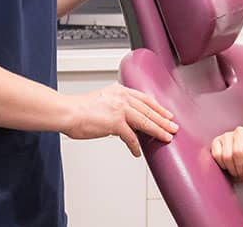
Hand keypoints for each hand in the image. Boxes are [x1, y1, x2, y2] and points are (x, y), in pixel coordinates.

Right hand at [62, 83, 177, 156]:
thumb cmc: (80, 109)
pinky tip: (138, 151)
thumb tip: (124, 121)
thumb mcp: (102, 101)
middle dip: (163, 119)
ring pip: (145, 121)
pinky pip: (131, 137)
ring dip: (158, 130)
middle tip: (173, 126)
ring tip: (166, 137)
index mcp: (119, 90)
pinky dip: (136, 146)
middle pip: (149, 110)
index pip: (144, 98)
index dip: (158, 107)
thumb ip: (115, 107)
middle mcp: (122, 98)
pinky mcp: (116, 123)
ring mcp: (120, 110)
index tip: (166, 113)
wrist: (68, 112)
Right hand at [211, 126, 242, 181]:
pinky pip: (216, 155)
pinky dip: (222, 165)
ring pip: (226, 156)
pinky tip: (229, 166)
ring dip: (232, 169)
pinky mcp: (217, 141)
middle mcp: (240, 131)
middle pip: (237, 153)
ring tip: (238, 171)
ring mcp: (227, 135)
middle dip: (240, 169)